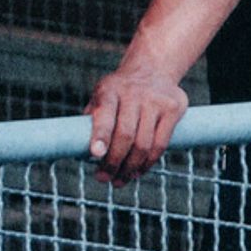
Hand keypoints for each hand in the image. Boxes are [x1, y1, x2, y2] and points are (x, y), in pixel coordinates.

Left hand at [86, 61, 188, 185]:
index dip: (101, 135)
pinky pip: (160, 144)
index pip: (105, 114)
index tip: (96, 154)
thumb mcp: (101, 97)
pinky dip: (147, 163)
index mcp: (109, 90)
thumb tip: (77, 151)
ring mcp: (155, 100)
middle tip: (103, 179)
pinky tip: (137, 172)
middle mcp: (133, 93)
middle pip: (125, 135)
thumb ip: (92, 120)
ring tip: (119, 180)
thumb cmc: (119, 92)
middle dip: (113, 163)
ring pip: (143, 144)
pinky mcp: (173, 109)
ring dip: (130, 169)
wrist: (153, 69)